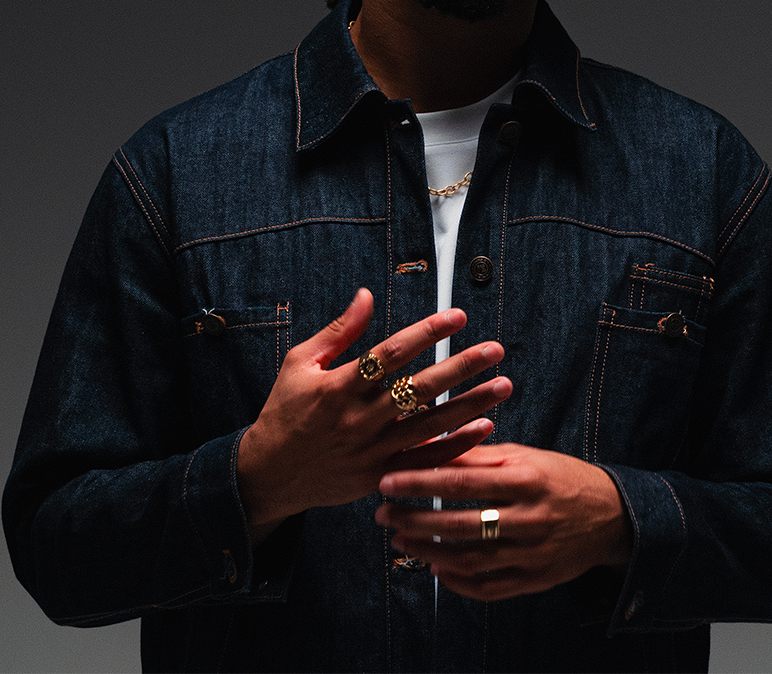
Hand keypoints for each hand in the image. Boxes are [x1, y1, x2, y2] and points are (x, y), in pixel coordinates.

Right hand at [237, 288, 511, 542]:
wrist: (268, 474)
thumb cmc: (284, 410)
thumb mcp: (301, 363)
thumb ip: (339, 331)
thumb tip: (366, 295)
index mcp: (338, 386)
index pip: (392, 353)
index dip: (427, 332)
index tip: (457, 316)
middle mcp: (359, 418)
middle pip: (420, 388)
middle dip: (461, 367)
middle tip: (495, 349)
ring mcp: (371, 451)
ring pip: (431, 425)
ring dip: (471, 404)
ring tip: (503, 385)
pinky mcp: (379, 477)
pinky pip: (425, 461)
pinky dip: (456, 445)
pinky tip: (484, 426)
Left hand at [375, 443, 631, 601]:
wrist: (610, 516)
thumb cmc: (560, 477)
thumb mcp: (524, 456)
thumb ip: (478, 454)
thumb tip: (431, 445)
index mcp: (525, 479)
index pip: (460, 481)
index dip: (419, 482)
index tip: (387, 480)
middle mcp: (528, 518)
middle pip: (458, 523)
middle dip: (413, 519)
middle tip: (382, 513)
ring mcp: (531, 554)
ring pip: (467, 560)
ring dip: (426, 551)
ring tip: (400, 540)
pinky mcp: (534, 581)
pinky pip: (487, 588)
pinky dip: (456, 582)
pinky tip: (435, 567)